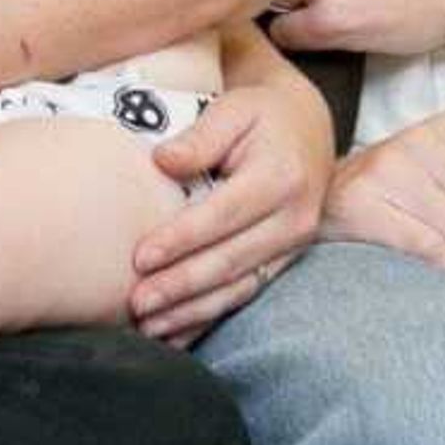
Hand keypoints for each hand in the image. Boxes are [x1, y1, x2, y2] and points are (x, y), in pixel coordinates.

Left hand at [130, 31, 333, 344]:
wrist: (307, 127)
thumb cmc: (260, 115)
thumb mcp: (234, 109)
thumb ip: (200, 137)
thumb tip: (162, 161)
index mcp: (280, 176)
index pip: (222, 215)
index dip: (180, 239)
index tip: (139, 257)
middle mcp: (295, 217)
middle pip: (230, 260)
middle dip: (180, 286)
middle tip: (136, 303)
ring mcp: (295, 244)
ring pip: (239, 287)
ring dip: (193, 312)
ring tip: (150, 327)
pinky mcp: (287, 260)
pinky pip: (247, 294)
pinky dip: (210, 316)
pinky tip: (177, 335)